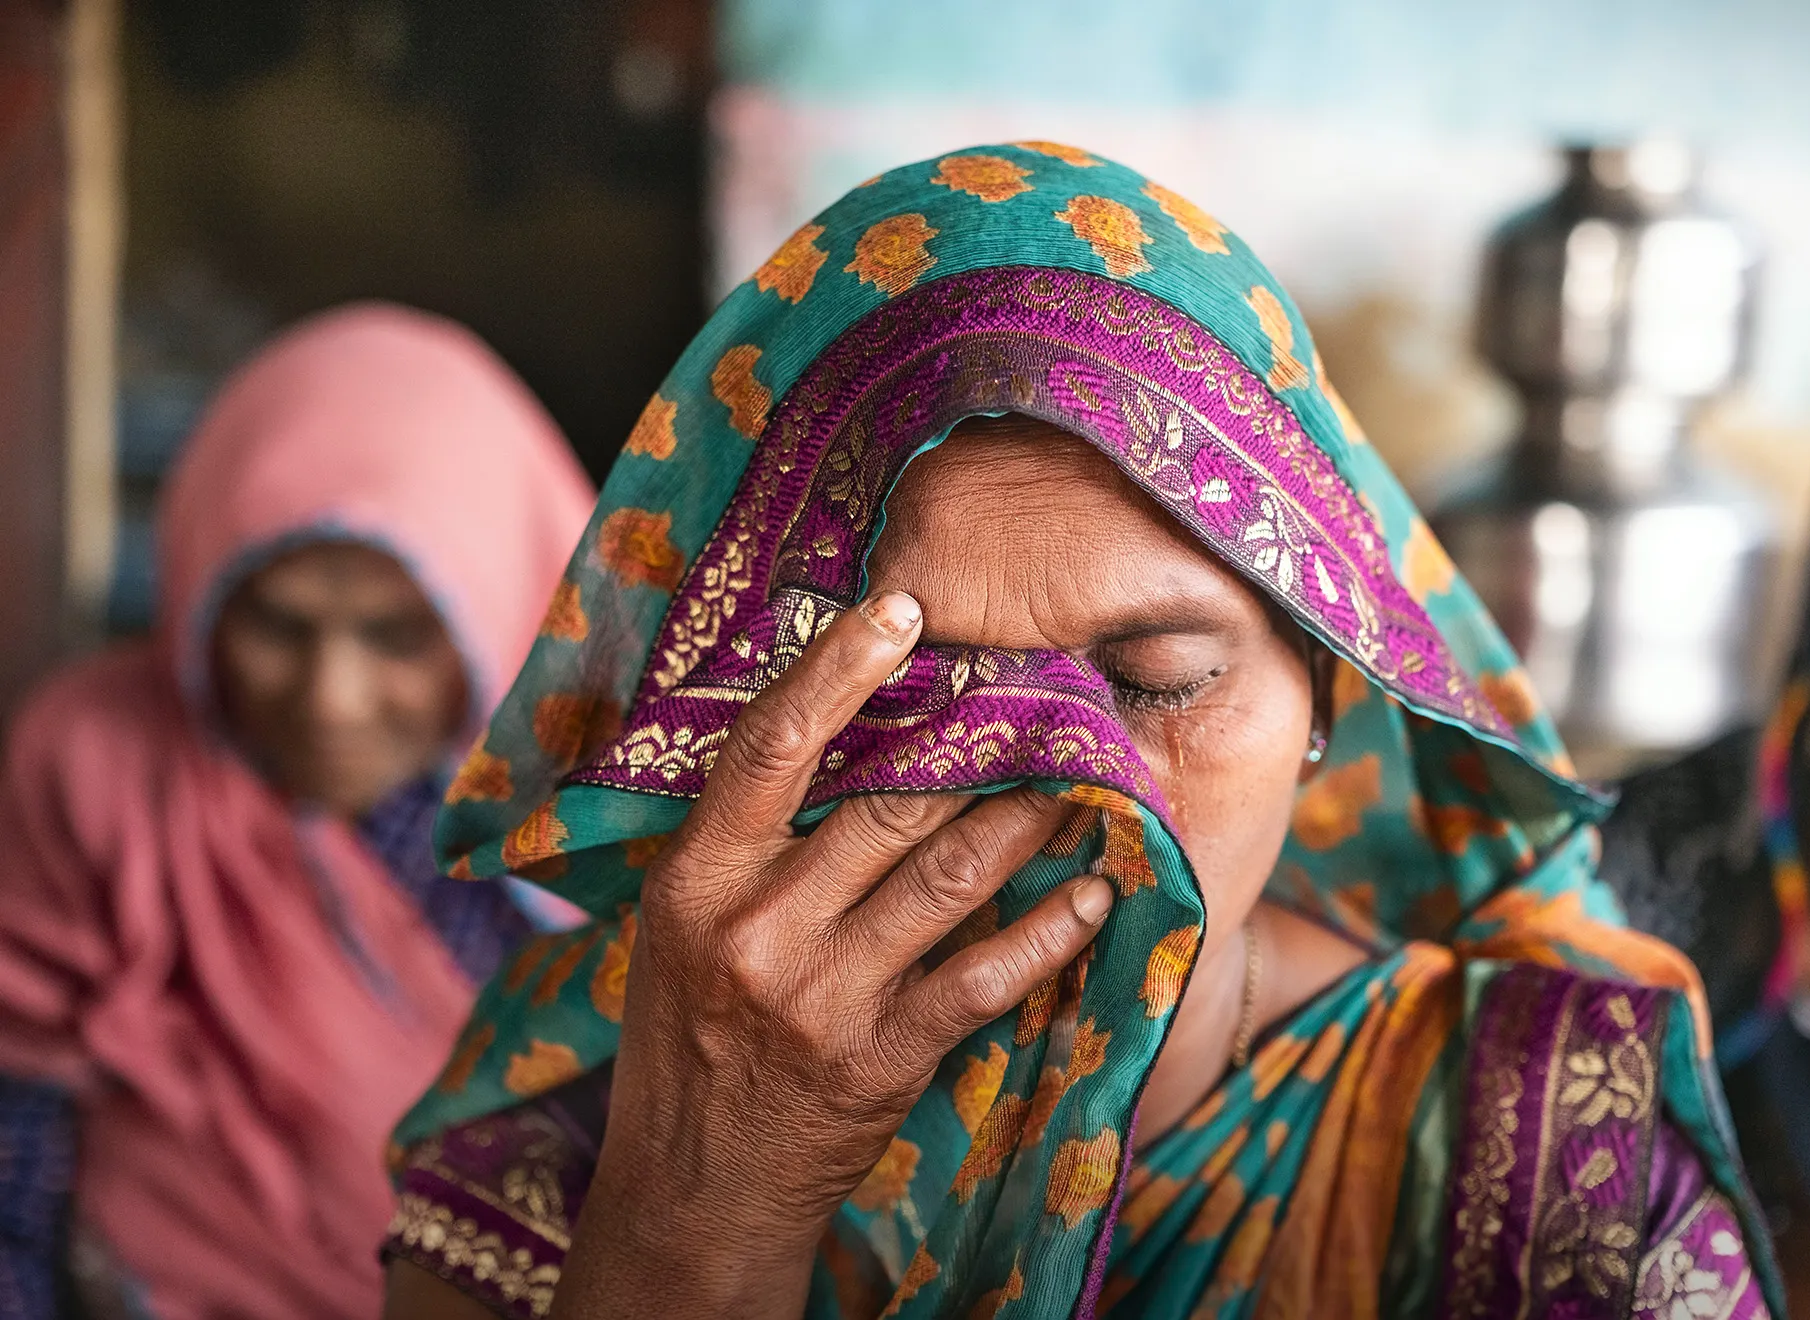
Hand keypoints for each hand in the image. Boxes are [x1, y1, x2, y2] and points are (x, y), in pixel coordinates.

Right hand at [552, 591, 1114, 1319]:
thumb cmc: (689, 1027)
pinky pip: (985, 976)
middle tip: (1044, 688)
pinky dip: (1049, 930)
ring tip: (1088, 773)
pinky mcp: (883, 1058)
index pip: (769, 747)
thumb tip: (830, 725)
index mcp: (696, 880)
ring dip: (1031, 816)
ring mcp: (823, 998)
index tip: (898, 607)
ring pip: (951, 876)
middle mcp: (757, 931)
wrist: (694, 1182)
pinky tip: (1095, 893)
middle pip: (887, 803)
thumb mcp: (681, 922)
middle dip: (978, 739)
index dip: (837, 669)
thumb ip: (743, 837)